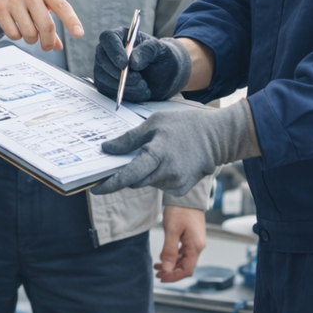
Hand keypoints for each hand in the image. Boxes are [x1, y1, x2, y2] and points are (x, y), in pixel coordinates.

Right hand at [0, 0, 83, 51]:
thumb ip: (49, 20)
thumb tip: (58, 45)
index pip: (62, 5)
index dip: (72, 21)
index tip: (78, 33)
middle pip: (46, 25)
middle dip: (48, 41)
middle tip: (47, 46)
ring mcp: (13, 0)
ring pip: (30, 33)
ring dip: (31, 40)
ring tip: (29, 33)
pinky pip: (13, 34)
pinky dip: (17, 36)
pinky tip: (15, 28)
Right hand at [93, 28, 190, 102]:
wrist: (167, 75)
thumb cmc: (163, 57)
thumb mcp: (161, 50)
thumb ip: (148, 51)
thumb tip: (133, 61)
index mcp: (121, 36)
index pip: (108, 38)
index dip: (113, 50)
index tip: (124, 64)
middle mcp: (110, 51)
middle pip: (102, 59)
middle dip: (118, 73)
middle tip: (138, 79)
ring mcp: (106, 68)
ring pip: (103, 77)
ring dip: (123, 86)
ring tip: (144, 85)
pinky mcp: (107, 84)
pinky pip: (107, 90)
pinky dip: (125, 94)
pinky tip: (140, 91)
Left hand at [93, 101, 258, 196]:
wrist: (217, 136)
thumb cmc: (184, 125)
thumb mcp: (153, 123)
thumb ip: (129, 139)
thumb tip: (106, 149)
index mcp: (157, 155)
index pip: (128, 176)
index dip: (110, 184)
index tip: (95, 189)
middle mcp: (166, 173)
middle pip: (135, 181)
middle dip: (125, 174)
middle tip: (119, 161)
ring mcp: (175, 183)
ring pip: (147, 183)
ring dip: (143, 173)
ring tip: (154, 153)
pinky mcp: (182, 189)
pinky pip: (159, 185)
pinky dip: (156, 176)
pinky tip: (167, 161)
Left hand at [157, 206, 205, 282]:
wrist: (186, 194)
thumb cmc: (180, 209)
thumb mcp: (172, 230)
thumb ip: (169, 251)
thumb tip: (167, 268)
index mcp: (195, 246)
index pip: (187, 270)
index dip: (174, 276)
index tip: (162, 278)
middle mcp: (198, 245)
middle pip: (186, 266)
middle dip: (172, 272)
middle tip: (157, 273)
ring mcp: (195, 241)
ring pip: (185, 259)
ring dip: (172, 265)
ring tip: (158, 266)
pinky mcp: (192, 236)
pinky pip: (184, 252)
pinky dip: (174, 257)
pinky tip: (165, 256)